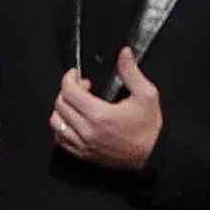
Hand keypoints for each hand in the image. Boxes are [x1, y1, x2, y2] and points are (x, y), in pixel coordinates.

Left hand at [52, 49, 163, 169]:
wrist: (154, 155)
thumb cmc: (151, 129)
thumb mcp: (146, 95)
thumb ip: (131, 72)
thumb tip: (124, 54)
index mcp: (99, 115)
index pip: (69, 91)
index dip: (69, 78)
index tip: (75, 75)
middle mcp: (87, 130)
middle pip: (60, 105)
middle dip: (67, 91)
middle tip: (80, 87)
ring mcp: (82, 144)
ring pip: (56, 123)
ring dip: (61, 109)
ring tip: (75, 104)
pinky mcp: (83, 154)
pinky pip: (60, 139)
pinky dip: (62, 128)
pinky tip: (74, 121)